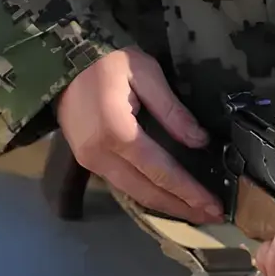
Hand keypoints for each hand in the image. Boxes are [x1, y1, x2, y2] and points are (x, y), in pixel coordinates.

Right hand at [55, 46, 222, 224]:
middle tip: (211, 216)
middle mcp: (101, 155)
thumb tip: (200, 141)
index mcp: (117, 132)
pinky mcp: (87, 161)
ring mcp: (90, 161)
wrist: (60, 59)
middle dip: (182, 207)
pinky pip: (122, 185)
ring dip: (166, 206)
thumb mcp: (146, 73)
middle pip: (147, 192)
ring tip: (194, 211)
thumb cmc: (107, 60)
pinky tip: (167, 197)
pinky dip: (147, 194)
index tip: (214, 206)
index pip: (162, 172)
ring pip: (133, 194)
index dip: (189, 192)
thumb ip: (173, 110)